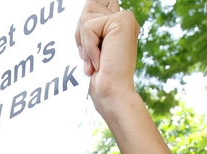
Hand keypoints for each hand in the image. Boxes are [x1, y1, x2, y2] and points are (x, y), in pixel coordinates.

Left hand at [75, 0, 138, 114]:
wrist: (111, 93)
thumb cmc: (99, 77)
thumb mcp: (89, 48)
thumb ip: (87, 28)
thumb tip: (82, 12)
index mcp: (117, 24)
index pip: (90, 8)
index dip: (84, 31)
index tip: (93, 53)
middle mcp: (123, 18)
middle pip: (86, 10)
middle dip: (81, 36)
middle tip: (93, 58)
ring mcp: (125, 18)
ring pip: (85, 18)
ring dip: (85, 44)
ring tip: (97, 60)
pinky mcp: (123, 21)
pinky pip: (88, 26)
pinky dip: (89, 47)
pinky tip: (101, 60)